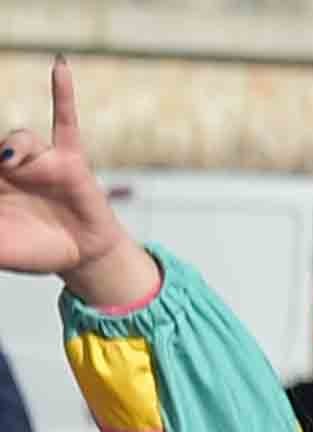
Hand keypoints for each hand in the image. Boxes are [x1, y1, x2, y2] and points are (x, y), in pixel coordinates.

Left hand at [0, 64, 147, 305]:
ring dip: (17, 149)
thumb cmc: (35, 249)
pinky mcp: (72, 162)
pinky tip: (61, 67)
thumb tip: (0, 181)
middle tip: (1, 168)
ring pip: (22, 139)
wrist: (81, 259)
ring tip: (10, 164)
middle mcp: (11, 165)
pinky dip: (63, 93)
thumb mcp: (0, 247)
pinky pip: (66, 122)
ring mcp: (41, 161)